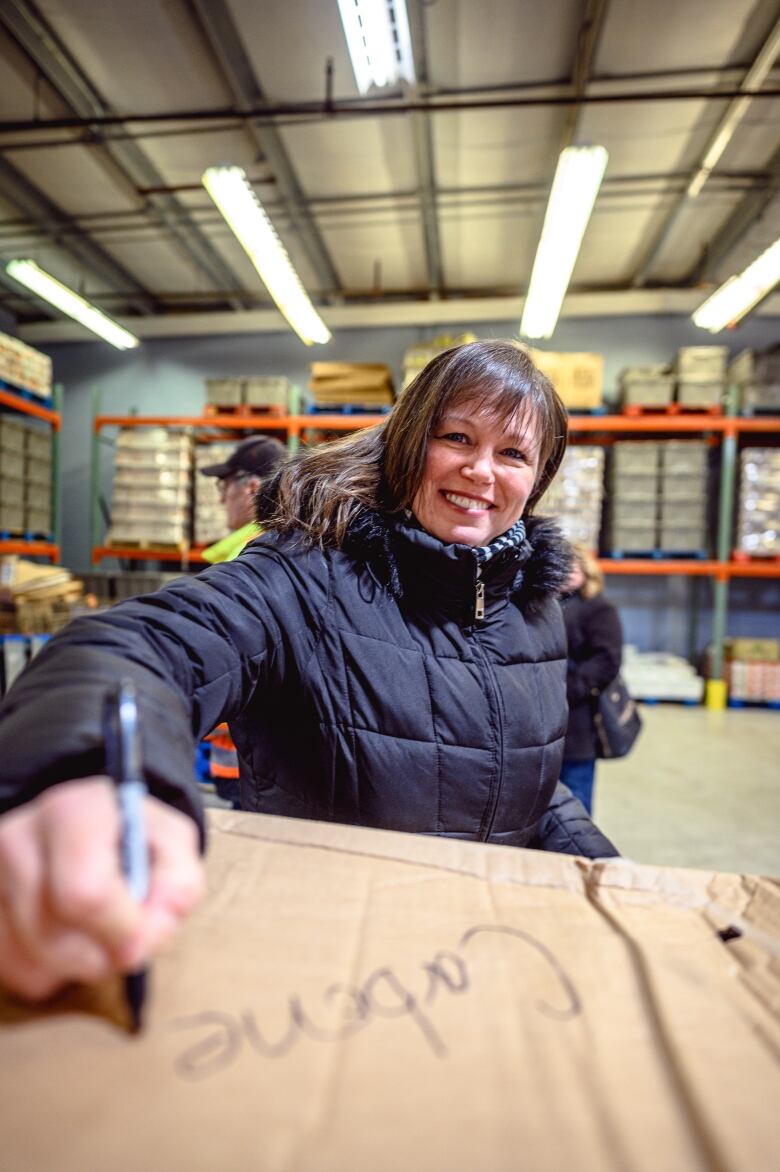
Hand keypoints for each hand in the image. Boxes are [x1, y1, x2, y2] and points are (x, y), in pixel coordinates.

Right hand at [0, 777, 204, 1000]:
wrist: (89, 826)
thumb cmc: (134, 835)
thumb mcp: (173, 844)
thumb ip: (179, 883)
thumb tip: (152, 927)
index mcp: (74, 810)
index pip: (85, 892)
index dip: (119, 929)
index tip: (141, 937)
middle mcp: (21, 836)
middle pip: (52, 934)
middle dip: (100, 954)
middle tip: (127, 939)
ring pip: (32, 957)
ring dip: (79, 962)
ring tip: (101, 930)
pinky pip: (18, 966)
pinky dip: (52, 967)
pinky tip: (71, 934)